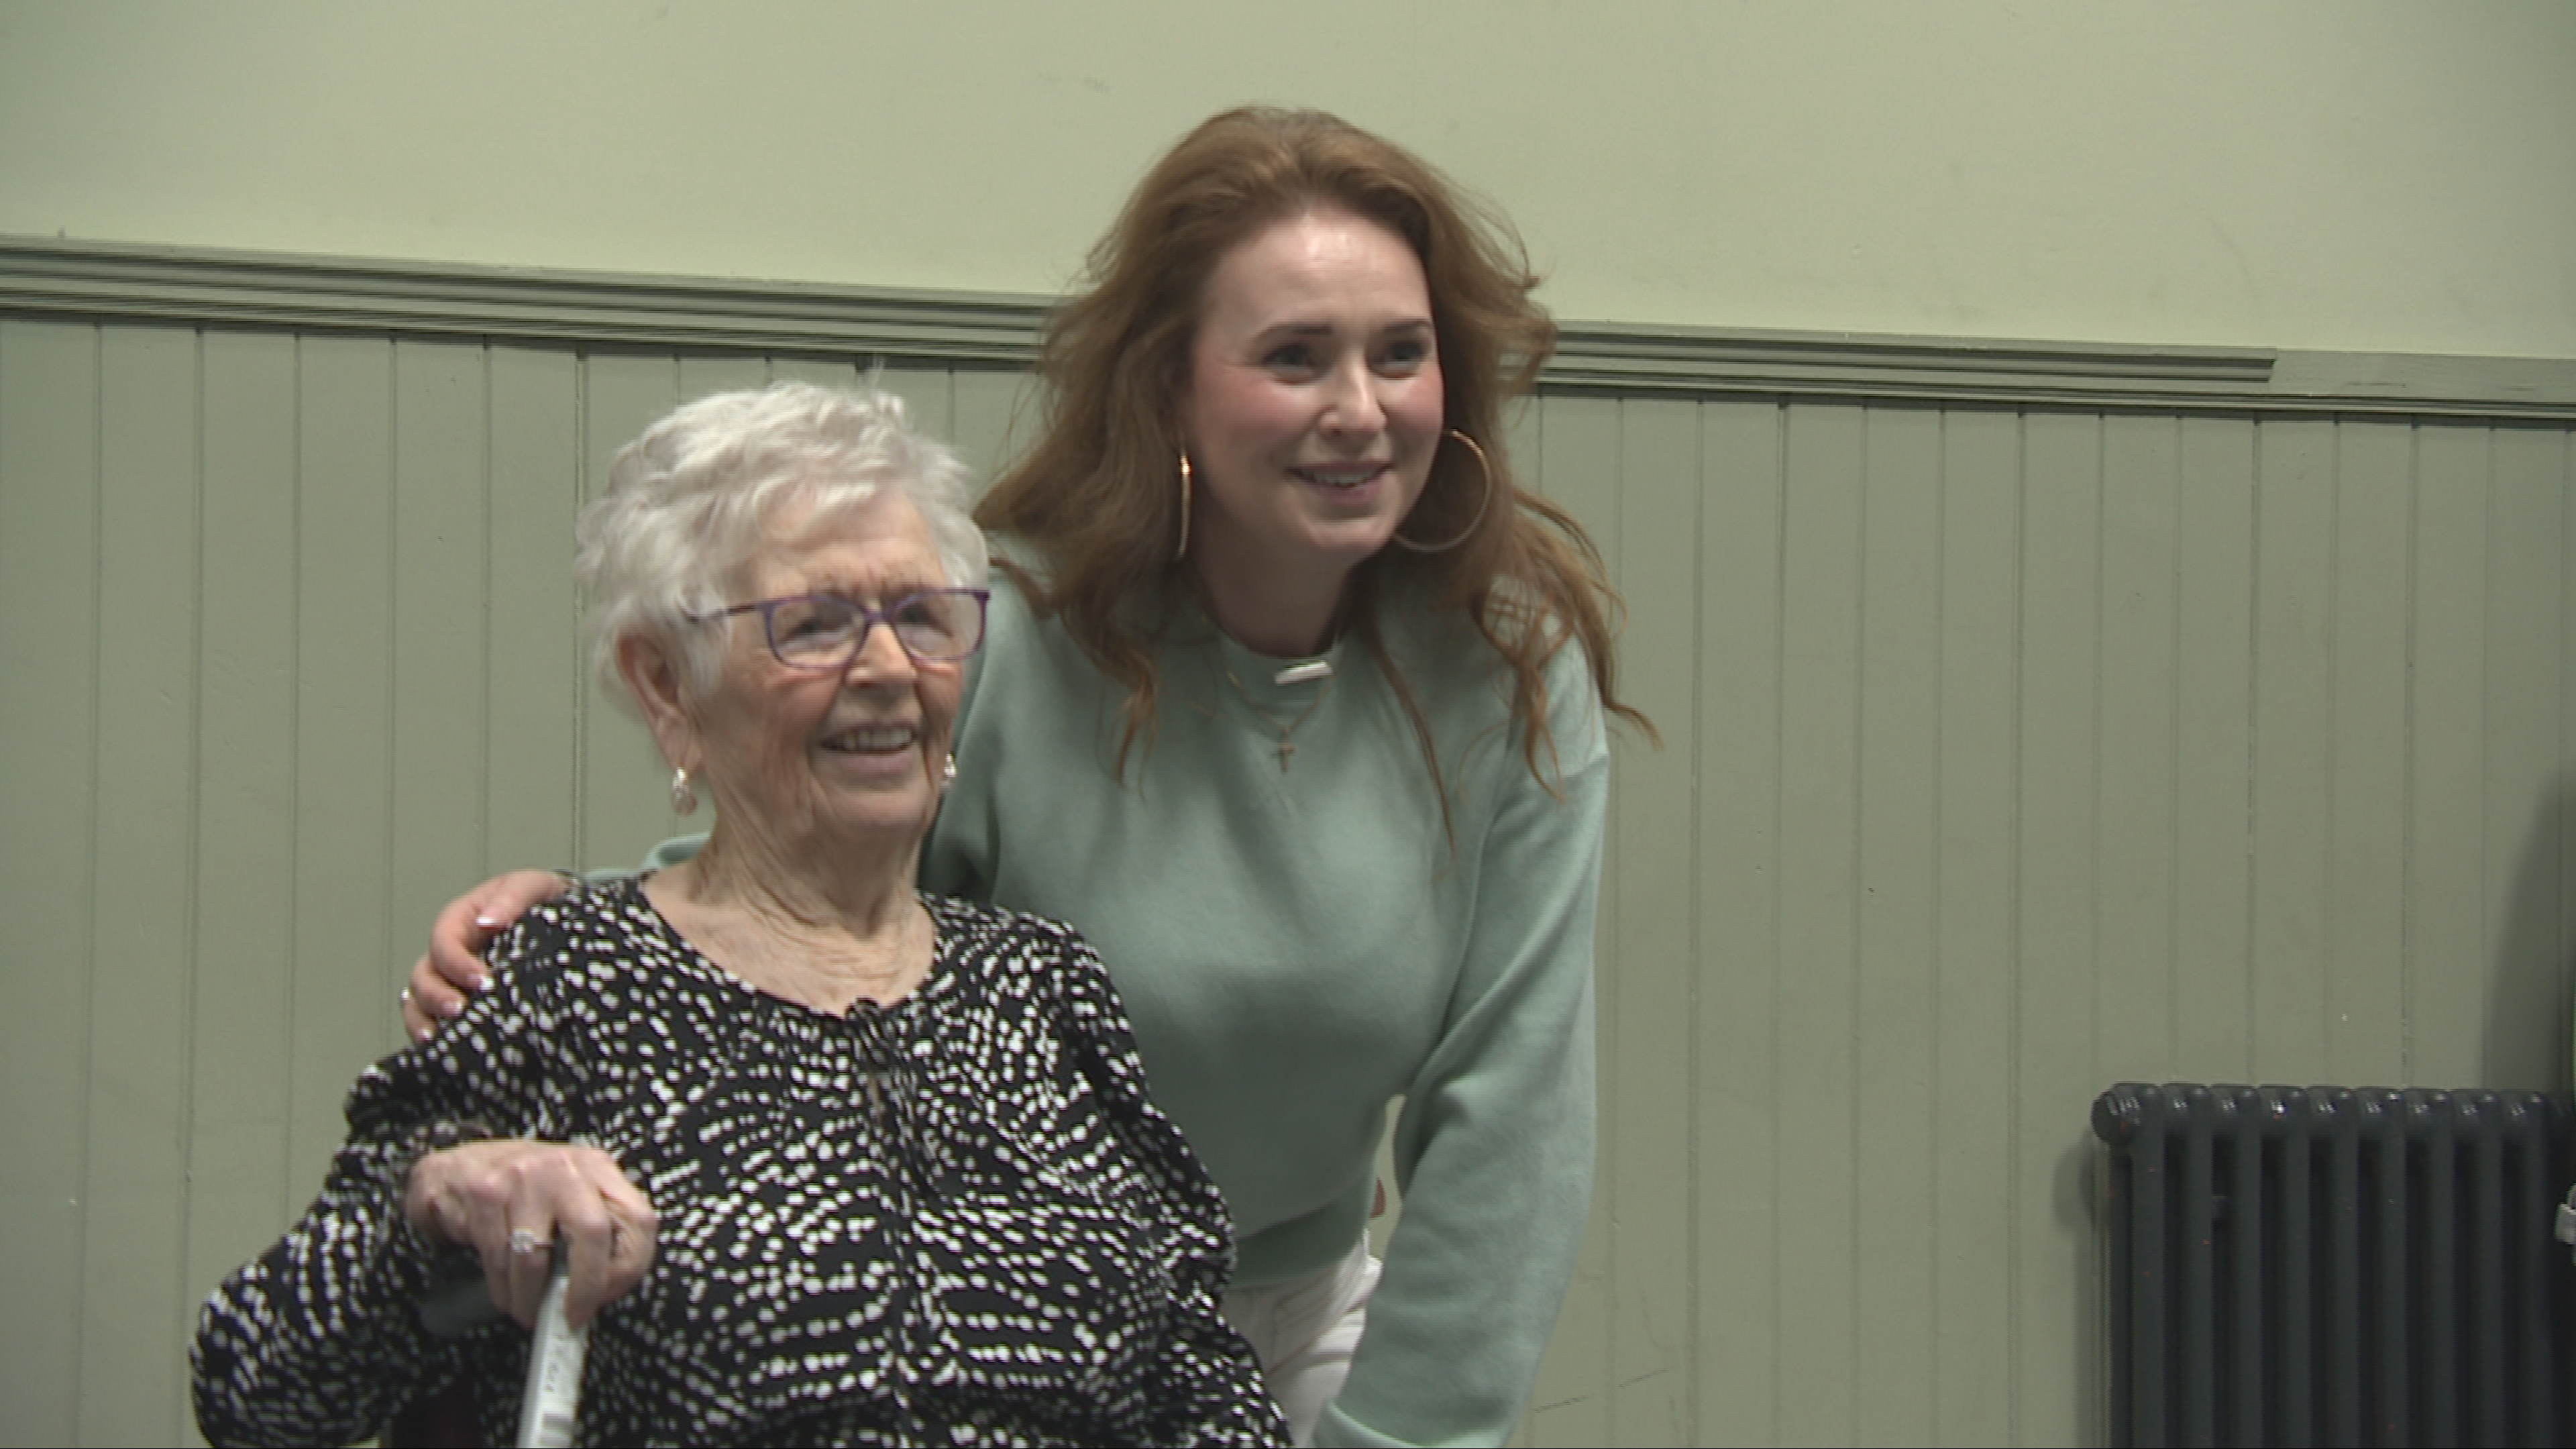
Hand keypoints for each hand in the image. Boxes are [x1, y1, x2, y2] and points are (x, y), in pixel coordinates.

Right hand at [402, 871, 575, 1040]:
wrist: (566, 925)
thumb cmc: (542, 902)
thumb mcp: (531, 886)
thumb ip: (512, 897)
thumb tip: (489, 921)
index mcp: (460, 923)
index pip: (443, 942)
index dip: (455, 963)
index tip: (481, 980)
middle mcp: (449, 956)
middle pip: (423, 978)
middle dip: (437, 997)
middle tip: (461, 1012)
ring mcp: (451, 983)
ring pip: (418, 1005)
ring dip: (425, 1022)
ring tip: (442, 1041)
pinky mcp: (464, 1008)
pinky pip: (435, 1025)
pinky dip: (436, 1040)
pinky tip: (448, 1052)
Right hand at [403, 1139, 656, 1330]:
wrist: (457, 1170)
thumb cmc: (525, 1190)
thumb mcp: (573, 1197)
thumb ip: (598, 1233)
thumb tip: (605, 1291)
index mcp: (599, 1170)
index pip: (639, 1219)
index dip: (629, 1267)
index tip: (609, 1295)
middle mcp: (566, 1169)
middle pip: (594, 1234)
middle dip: (585, 1288)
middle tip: (573, 1316)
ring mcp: (524, 1179)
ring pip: (536, 1258)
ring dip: (532, 1300)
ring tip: (531, 1310)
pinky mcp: (486, 1195)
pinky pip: (500, 1260)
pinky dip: (505, 1290)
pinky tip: (508, 1294)